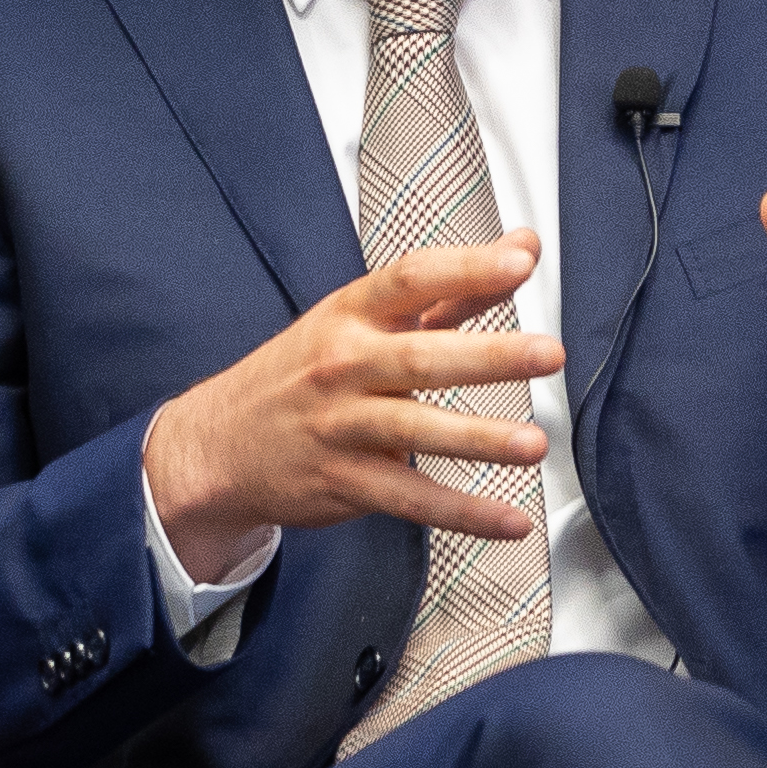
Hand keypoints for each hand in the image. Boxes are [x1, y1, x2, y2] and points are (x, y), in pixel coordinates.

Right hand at [142, 236, 561, 582]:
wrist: (219, 444)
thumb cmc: (303, 374)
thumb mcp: (358, 321)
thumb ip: (447, 290)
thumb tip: (521, 248)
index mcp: (350, 315)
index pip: (409, 280)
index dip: (465, 268)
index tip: (519, 260)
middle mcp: (342, 365)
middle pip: (419, 357)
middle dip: (487, 356)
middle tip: (547, 353)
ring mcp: (339, 426)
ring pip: (413, 430)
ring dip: (478, 438)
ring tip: (534, 444)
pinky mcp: (343, 482)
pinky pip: (409, 498)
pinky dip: (462, 512)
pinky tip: (509, 519)